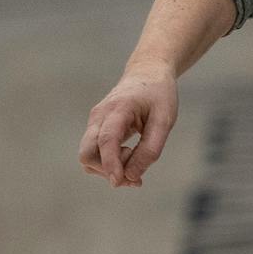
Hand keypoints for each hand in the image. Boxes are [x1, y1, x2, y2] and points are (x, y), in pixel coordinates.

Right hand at [78, 62, 177, 187]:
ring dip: (109, 167)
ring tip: (136, 155)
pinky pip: (95, 152)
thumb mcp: (165, 119)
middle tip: (135, 171)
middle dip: (107, 170)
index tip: (119, 181)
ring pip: (88, 156)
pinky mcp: (95, 128)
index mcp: (118, 108)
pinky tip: (130, 155)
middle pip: (87, 153)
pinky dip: (109, 162)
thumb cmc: (159, 95)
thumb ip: (150, 149)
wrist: (147, 72)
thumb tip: (131, 177)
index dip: (110, 164)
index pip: (106, 140)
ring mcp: (94, 122)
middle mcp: (99, 116)